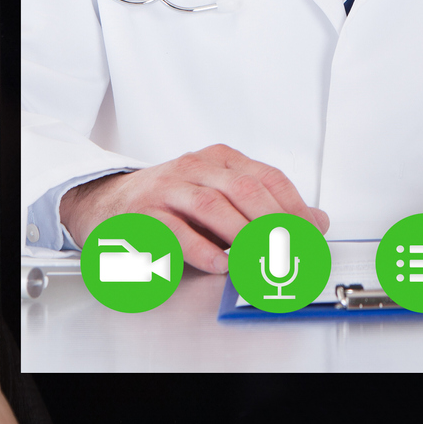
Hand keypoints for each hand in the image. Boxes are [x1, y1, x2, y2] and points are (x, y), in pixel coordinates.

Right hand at [59, 148, 330, 273]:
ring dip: (241, 234)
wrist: (106, 204)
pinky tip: (220, 264)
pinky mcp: (143, 216)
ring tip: (261, 257)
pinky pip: (175, 231)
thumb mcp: (220, 196)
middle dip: (273, 220)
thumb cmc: (171, 203)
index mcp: (219, 160)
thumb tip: (316, 222)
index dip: (293, 205)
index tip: (312, 233)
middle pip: (243, 188)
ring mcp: (167, 190)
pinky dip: (201, 249)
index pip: (266, 177)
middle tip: (293, 248)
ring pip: (211, 205)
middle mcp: (194, 168)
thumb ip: (265, 207)